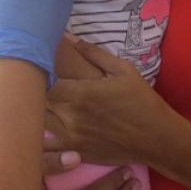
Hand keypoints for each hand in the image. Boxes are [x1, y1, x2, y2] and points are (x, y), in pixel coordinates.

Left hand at [46, 35, 190, 174]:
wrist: (158, 139)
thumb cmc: (141, 101)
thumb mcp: (123, 70)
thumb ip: (92, 53)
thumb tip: (67, 36)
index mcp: (81, 93)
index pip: (43, 80)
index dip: (37, 74)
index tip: (38, 68)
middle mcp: (72, 116)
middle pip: (36, 101)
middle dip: (33, 92)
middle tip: (32, 84)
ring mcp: (71, 138)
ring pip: (37, 123)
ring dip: (35, 113)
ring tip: (34, 104)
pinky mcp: (74, 153)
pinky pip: (47, 149)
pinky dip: (38, 139)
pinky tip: (37, 130)